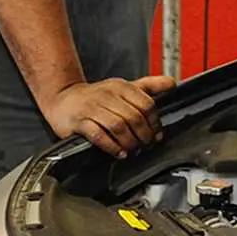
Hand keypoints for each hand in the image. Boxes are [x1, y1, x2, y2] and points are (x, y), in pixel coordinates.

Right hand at [42, 76, 175, 157]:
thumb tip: (172, 83)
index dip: (155, 121)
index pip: (146, 103)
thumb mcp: (123, 87)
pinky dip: (111, 146)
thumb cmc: (97, 96)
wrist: (64, 98)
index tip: (157, 133)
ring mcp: (92, 108)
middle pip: (134, 117)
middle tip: (146, 145)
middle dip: (144, 135)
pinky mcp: (79, 121)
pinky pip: (98, 135)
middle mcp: (107, 95)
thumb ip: (148, 86)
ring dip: (129, 142)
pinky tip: (119, 152)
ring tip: (133, 150)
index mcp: (121, 86)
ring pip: (118, 126)